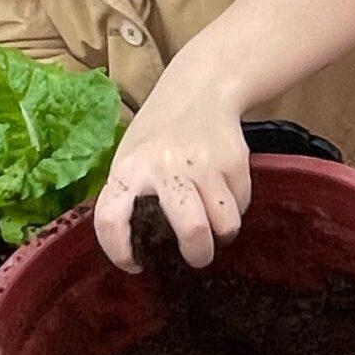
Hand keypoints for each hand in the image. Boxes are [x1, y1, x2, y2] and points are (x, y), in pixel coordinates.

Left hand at [95, 76, 249, 269]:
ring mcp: (204, 165)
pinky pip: (242, 204)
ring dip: (223, 233)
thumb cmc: (158, 134)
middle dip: (198, 254)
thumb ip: (129, 196)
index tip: (135, 263)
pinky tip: (225, 194)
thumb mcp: (130, 157)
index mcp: (129, 170)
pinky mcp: (235, 161)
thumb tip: (138, 246)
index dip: (120, 252)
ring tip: (217, 227)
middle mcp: (165, 169)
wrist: (200, 91)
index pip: (112, 220)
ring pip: (226, 224)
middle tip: (198, 258)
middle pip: (191, 231)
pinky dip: (236, 207)